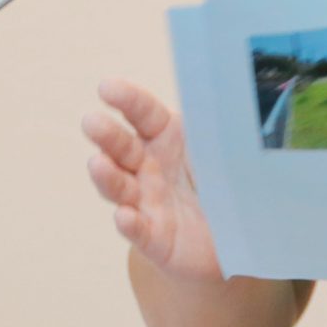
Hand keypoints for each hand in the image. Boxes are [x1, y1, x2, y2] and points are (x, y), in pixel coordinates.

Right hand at [81, 79, 223, 283]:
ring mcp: (147, 202)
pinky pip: (138, 230)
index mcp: (167, 138)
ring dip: (107, 176)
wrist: (234, 236)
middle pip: (122, 147)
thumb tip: (221, 94)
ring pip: (119, 187)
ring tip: (98, 164)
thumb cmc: (222, 183)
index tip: (106, 88)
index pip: (143, 113)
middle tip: (91, 122)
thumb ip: (216, 128)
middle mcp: (149, 167)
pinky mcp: (153, 238)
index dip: (126, 99)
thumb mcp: (225, 150)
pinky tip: (124, 216)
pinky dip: (129, 223)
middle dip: (106, 134)